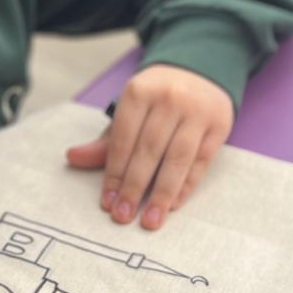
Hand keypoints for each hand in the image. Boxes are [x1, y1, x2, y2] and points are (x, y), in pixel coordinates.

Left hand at [64, 64, 234, 230]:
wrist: (201, 72)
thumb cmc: (158, 100)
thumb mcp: (130, 110)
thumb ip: (106, 140)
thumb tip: (73, 158)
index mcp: (140, 92)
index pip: (123, 139)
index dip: (114, 173)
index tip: (107, 202)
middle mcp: (170, 98)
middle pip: (148, 150)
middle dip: (134, 187)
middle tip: (123, 216)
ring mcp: (197, 111)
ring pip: (176, 158)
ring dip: (162, 194)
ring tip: (150, 220)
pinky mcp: (219, 125)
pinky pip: (200, 161)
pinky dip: (186, 185)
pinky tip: (173, 204)